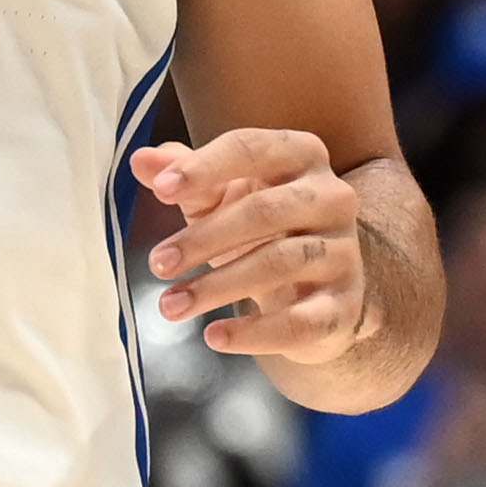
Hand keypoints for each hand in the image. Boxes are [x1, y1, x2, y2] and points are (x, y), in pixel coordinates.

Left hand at [133, 134, 377, 369]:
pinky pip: (301, 320)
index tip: (160, 191)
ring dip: (217, 287)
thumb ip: (182, 175)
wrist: (311, 288)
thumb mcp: (217, 195)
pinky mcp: (344, 305)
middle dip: (204, 239)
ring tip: (170, 306)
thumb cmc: (257, 227)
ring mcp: (344, 252)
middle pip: (265, 211)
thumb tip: (141, 161)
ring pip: (279, 264)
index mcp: (300, 155)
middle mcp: (332, 197)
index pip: (251, 149)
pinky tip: (214, 337)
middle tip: (158, 264)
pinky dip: (254, 332)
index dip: (204, 168)